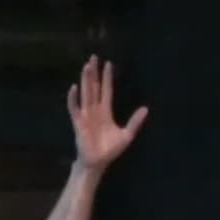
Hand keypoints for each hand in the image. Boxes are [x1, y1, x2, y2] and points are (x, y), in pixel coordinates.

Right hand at [69, 55, 147, 169]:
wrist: (97, 162)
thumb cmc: (110, 150)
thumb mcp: (126, 135)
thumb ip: (135, 122)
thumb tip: (146, 108)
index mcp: (106, 111)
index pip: (106, 90)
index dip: (107, 77)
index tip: (108, 64)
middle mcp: (95, 110)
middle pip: (94, 87)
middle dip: (94, 73)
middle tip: (93, 57)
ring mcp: (86, 115)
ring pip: (86, 93)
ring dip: (85, 80)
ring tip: (86, 66)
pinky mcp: (78, 123)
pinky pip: (74, 108)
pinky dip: (73, 99)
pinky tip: (73, 88)